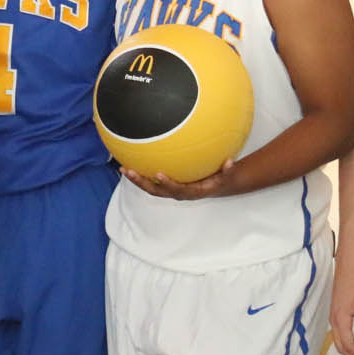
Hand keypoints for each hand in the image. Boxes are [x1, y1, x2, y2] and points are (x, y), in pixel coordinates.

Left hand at [121, 160, 236, 201]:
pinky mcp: (165, 185)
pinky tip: (131, 162)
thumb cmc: (218, 179)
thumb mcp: (225, 176)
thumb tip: (230, 161)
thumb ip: (227, 170)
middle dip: (141, 182)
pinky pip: (151, 181)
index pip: (177, 189)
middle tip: (129, 171)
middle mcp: (176, 193)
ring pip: (150, 188)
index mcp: (190, 192)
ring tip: (123, 168)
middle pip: (156, 191)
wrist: (213, 187)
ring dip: (136, 179)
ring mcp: (169, 190)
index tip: (158, 174)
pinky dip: (141, 174)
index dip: (167, 183)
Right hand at [330, 262, 353, 354]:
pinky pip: (338, 334)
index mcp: (340, 319)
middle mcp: (333, 320)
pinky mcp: (335, 315)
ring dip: (351, 348)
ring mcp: (332, 318)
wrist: (347, 269)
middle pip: (340, 346)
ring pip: (338, 341)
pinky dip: (348, 341)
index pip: (348, 344)